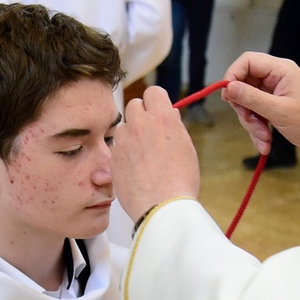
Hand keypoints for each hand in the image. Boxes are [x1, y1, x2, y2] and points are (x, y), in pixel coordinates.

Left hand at [112, 86, 200, 221]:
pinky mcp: (113, 157)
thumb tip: (169, 115)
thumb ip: (174, 128)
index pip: (153, 92)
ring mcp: (123, 141)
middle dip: (140, 115)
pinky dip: (123, 155)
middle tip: (149, 132)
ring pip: (123, 128)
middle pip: (134, 105)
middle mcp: (140, 124)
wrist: (161, 207)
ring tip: (143, 156)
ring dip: (130, 136)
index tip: (157, 112)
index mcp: (162, 118)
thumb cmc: (179, 182)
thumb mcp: (186, 149)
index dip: (156, 102)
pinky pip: (116, 148)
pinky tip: (134, 170)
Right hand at [221, 52, 299, 167]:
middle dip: (244, 108)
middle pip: (244, 84)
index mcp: (280, 70)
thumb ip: (252, 98)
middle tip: (251, 123)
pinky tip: (265, 142)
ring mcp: (274, 91)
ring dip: (251, 123)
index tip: (227, 97)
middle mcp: (276, 77)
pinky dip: (257, 129)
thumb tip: (228, 87)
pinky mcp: (273, 104)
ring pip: (248, 102)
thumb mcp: (279, 111)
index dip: (233, 75)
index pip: (247, 61)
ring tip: (264, 139)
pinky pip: (256, 113)